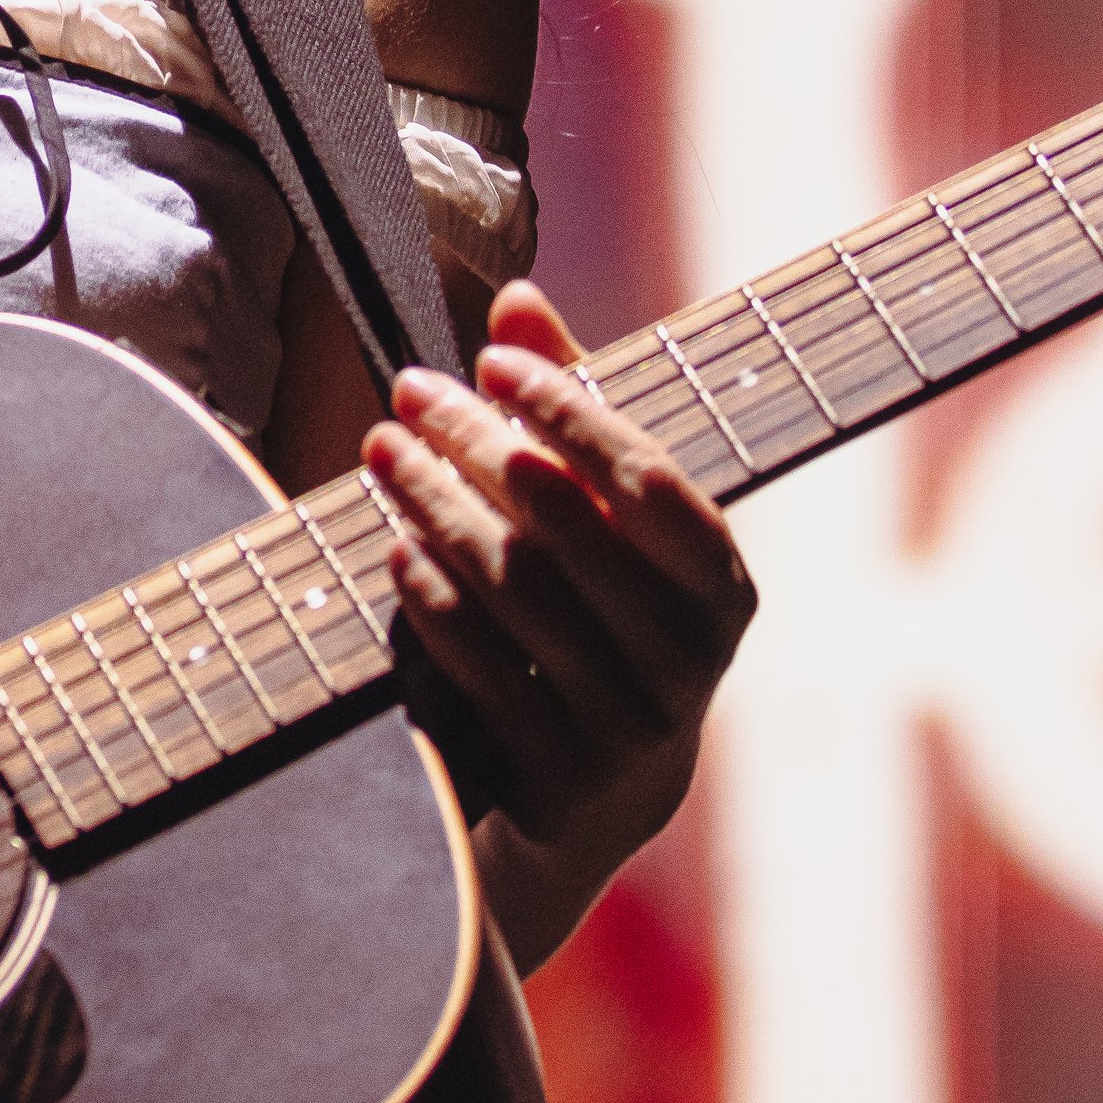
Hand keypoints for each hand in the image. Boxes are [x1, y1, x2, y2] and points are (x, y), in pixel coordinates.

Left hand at [361, 280, 757, 953]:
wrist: (590, 804)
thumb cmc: (593, 618)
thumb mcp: (600, 520)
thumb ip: (570, 408)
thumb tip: (517, 298)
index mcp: (722, 586)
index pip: (651, 478)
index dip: (570, 410)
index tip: (489, 358)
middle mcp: (692, 660)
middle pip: (568, 524)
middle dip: (478, 443)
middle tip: (407, 390)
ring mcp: (631, 728)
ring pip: (519, 589)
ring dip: (437, 507)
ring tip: (381, 450)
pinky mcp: (563, 781)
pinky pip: (484, 665)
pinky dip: (432, 598)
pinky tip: (393, 544)